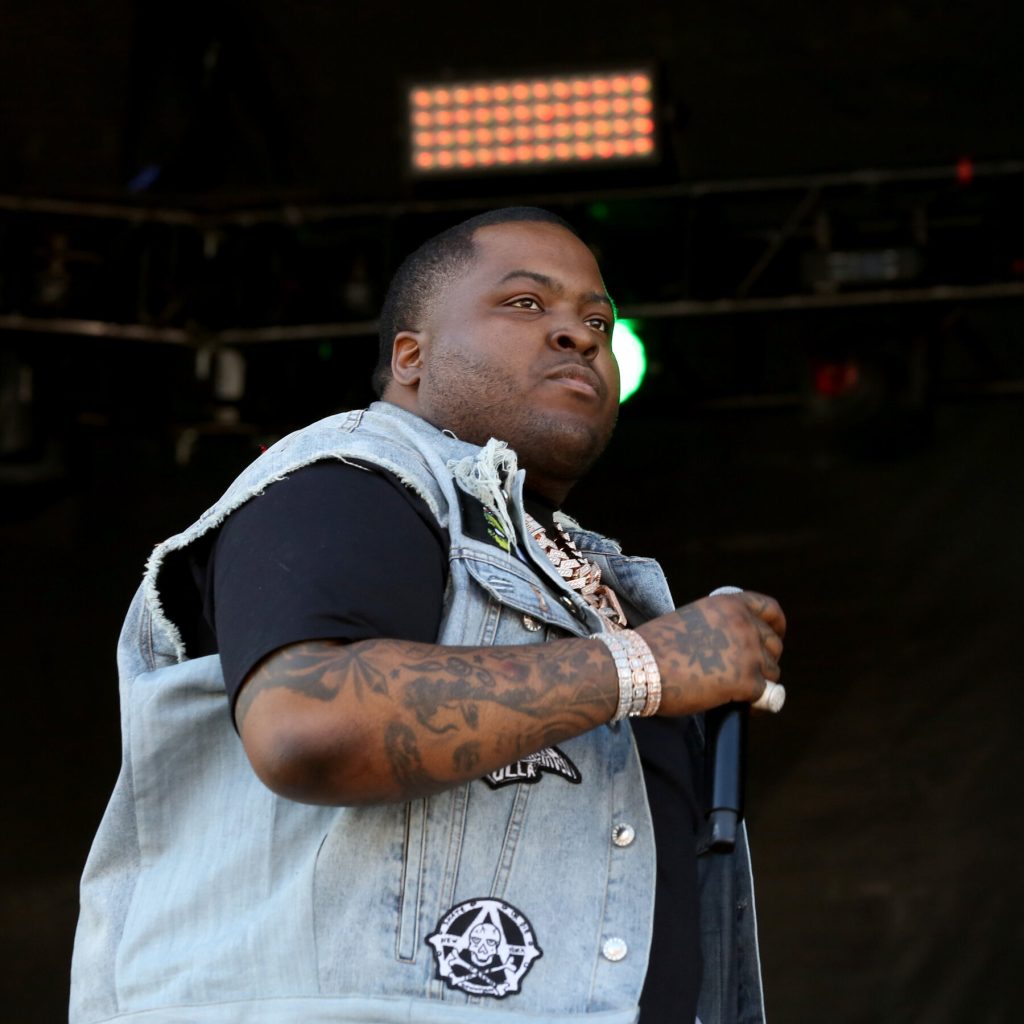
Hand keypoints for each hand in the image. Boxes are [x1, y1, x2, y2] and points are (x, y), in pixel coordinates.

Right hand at [635, 591, 785, 715]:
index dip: (775, 626)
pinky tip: (738, 706)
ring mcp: (749, 652)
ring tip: (736, 694)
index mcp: (728, 604)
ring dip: (758, 683)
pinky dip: (755, 704)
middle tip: (745, 675)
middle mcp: (744, 624)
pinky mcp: (747, 681)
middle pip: (773, 645)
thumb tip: (738, 650)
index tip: (774, 636)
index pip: (769, 609)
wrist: (639, 667)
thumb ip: (719, 627)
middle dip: (764, 661)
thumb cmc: (656, 648)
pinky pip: (766, 695)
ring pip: (772, 672)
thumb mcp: (692, 621)